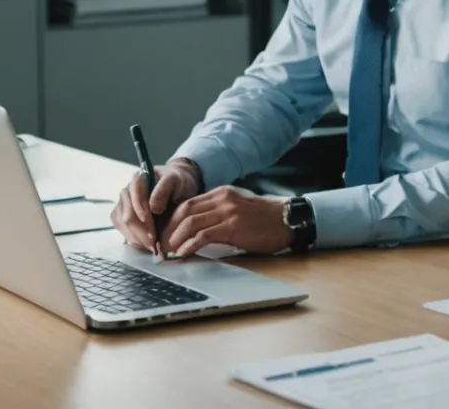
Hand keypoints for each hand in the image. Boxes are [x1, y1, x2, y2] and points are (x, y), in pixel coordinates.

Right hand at [111, 158, 201, 255]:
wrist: (177, 185)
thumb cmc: (177, 182)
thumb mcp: (175, 180)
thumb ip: (164, 189)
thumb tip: (153, 208)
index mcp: (137, 180)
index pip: (134, 201)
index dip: (143, 219)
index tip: (153, 233)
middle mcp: (126, 192)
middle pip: (127, 217)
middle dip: (141, 234)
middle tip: (154, 246)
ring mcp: (122, 204)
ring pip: (122, 226)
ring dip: (136, 239)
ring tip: (152, 247)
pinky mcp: (121, 216)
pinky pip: (122, 230)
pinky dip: (133, 239)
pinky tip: (145, 245)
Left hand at [163, 186, 291, 258]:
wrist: (288, 220)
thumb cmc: (265, 220)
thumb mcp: (238, 209)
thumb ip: (218, 214)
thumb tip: (195, 231)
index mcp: (222, 194)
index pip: (187, 203)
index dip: (171, 220)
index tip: (163, 234)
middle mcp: (222, 199)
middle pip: (184, 211)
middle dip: (168, 229)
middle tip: (160, 245)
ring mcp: (228, 212)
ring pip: (190, 222)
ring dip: (175, 238)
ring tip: (168, 252)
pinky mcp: (234, 227)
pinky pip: (203, 235)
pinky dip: (189, 245)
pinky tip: (184, 253)